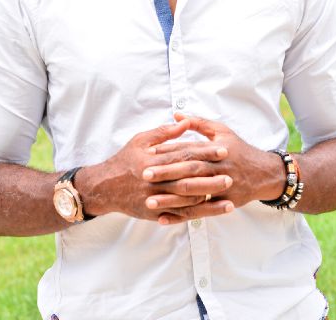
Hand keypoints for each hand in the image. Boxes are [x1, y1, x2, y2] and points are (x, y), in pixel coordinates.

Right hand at [77, 119, 232, 221]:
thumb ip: (164, 132)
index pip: (184, 154)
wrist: (104, 188)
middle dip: (211, 175)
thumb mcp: (140, 140)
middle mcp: (155, 180)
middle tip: (231, 173)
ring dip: (209, 197)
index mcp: (153, 160)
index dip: (205, 152)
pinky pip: (180, 213)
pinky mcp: (156, 212)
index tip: (223, 149)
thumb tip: (185, 121)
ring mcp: (156, 198)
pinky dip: (197, 212)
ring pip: (187, 198)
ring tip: (228, 194)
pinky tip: (212, 209)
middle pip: (188, 177)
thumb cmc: (124, 160)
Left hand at [145, 113, 284, 223]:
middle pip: (189, 171)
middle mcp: (218, 168)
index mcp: (215, 149)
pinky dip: (181, 217)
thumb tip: (176, 115)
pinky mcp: (222, 204)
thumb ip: (198, 123)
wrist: (263, 173)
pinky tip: (164, 219)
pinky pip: (199, 212)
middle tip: (145, 175)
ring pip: (193, 194)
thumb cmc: (239, 149)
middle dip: (166, 174)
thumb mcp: (222, 131)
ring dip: (170, 199)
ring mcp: (221, 188)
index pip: (190, 150)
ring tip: (149, 201)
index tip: (150, 153)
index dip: (170, 151)